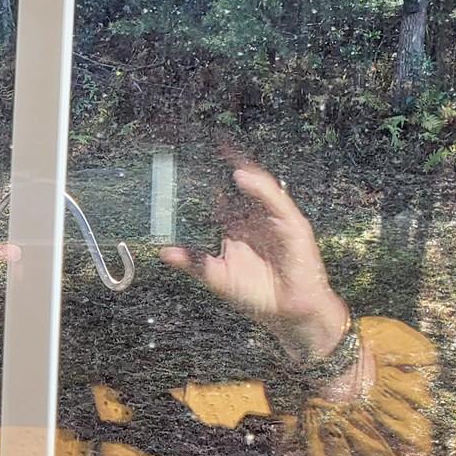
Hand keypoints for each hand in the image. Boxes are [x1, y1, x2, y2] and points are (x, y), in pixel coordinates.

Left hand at [160, 158, 349, 365]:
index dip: (202, 180)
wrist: (289, 313)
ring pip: (257, 187)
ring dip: (241, 166)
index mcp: (235, 228)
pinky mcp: (292, 226)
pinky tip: (242, 177)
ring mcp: (274, 220)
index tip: (181, 164)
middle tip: (204, 142)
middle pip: (238, 185)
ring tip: (222, 150)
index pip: (218, 197)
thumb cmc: (256, 295)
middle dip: (223, 164)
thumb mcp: (217, 277)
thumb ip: (193, 262)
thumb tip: (162, 251)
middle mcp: (254, 219)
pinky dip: (260, 188)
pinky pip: (276, 202)